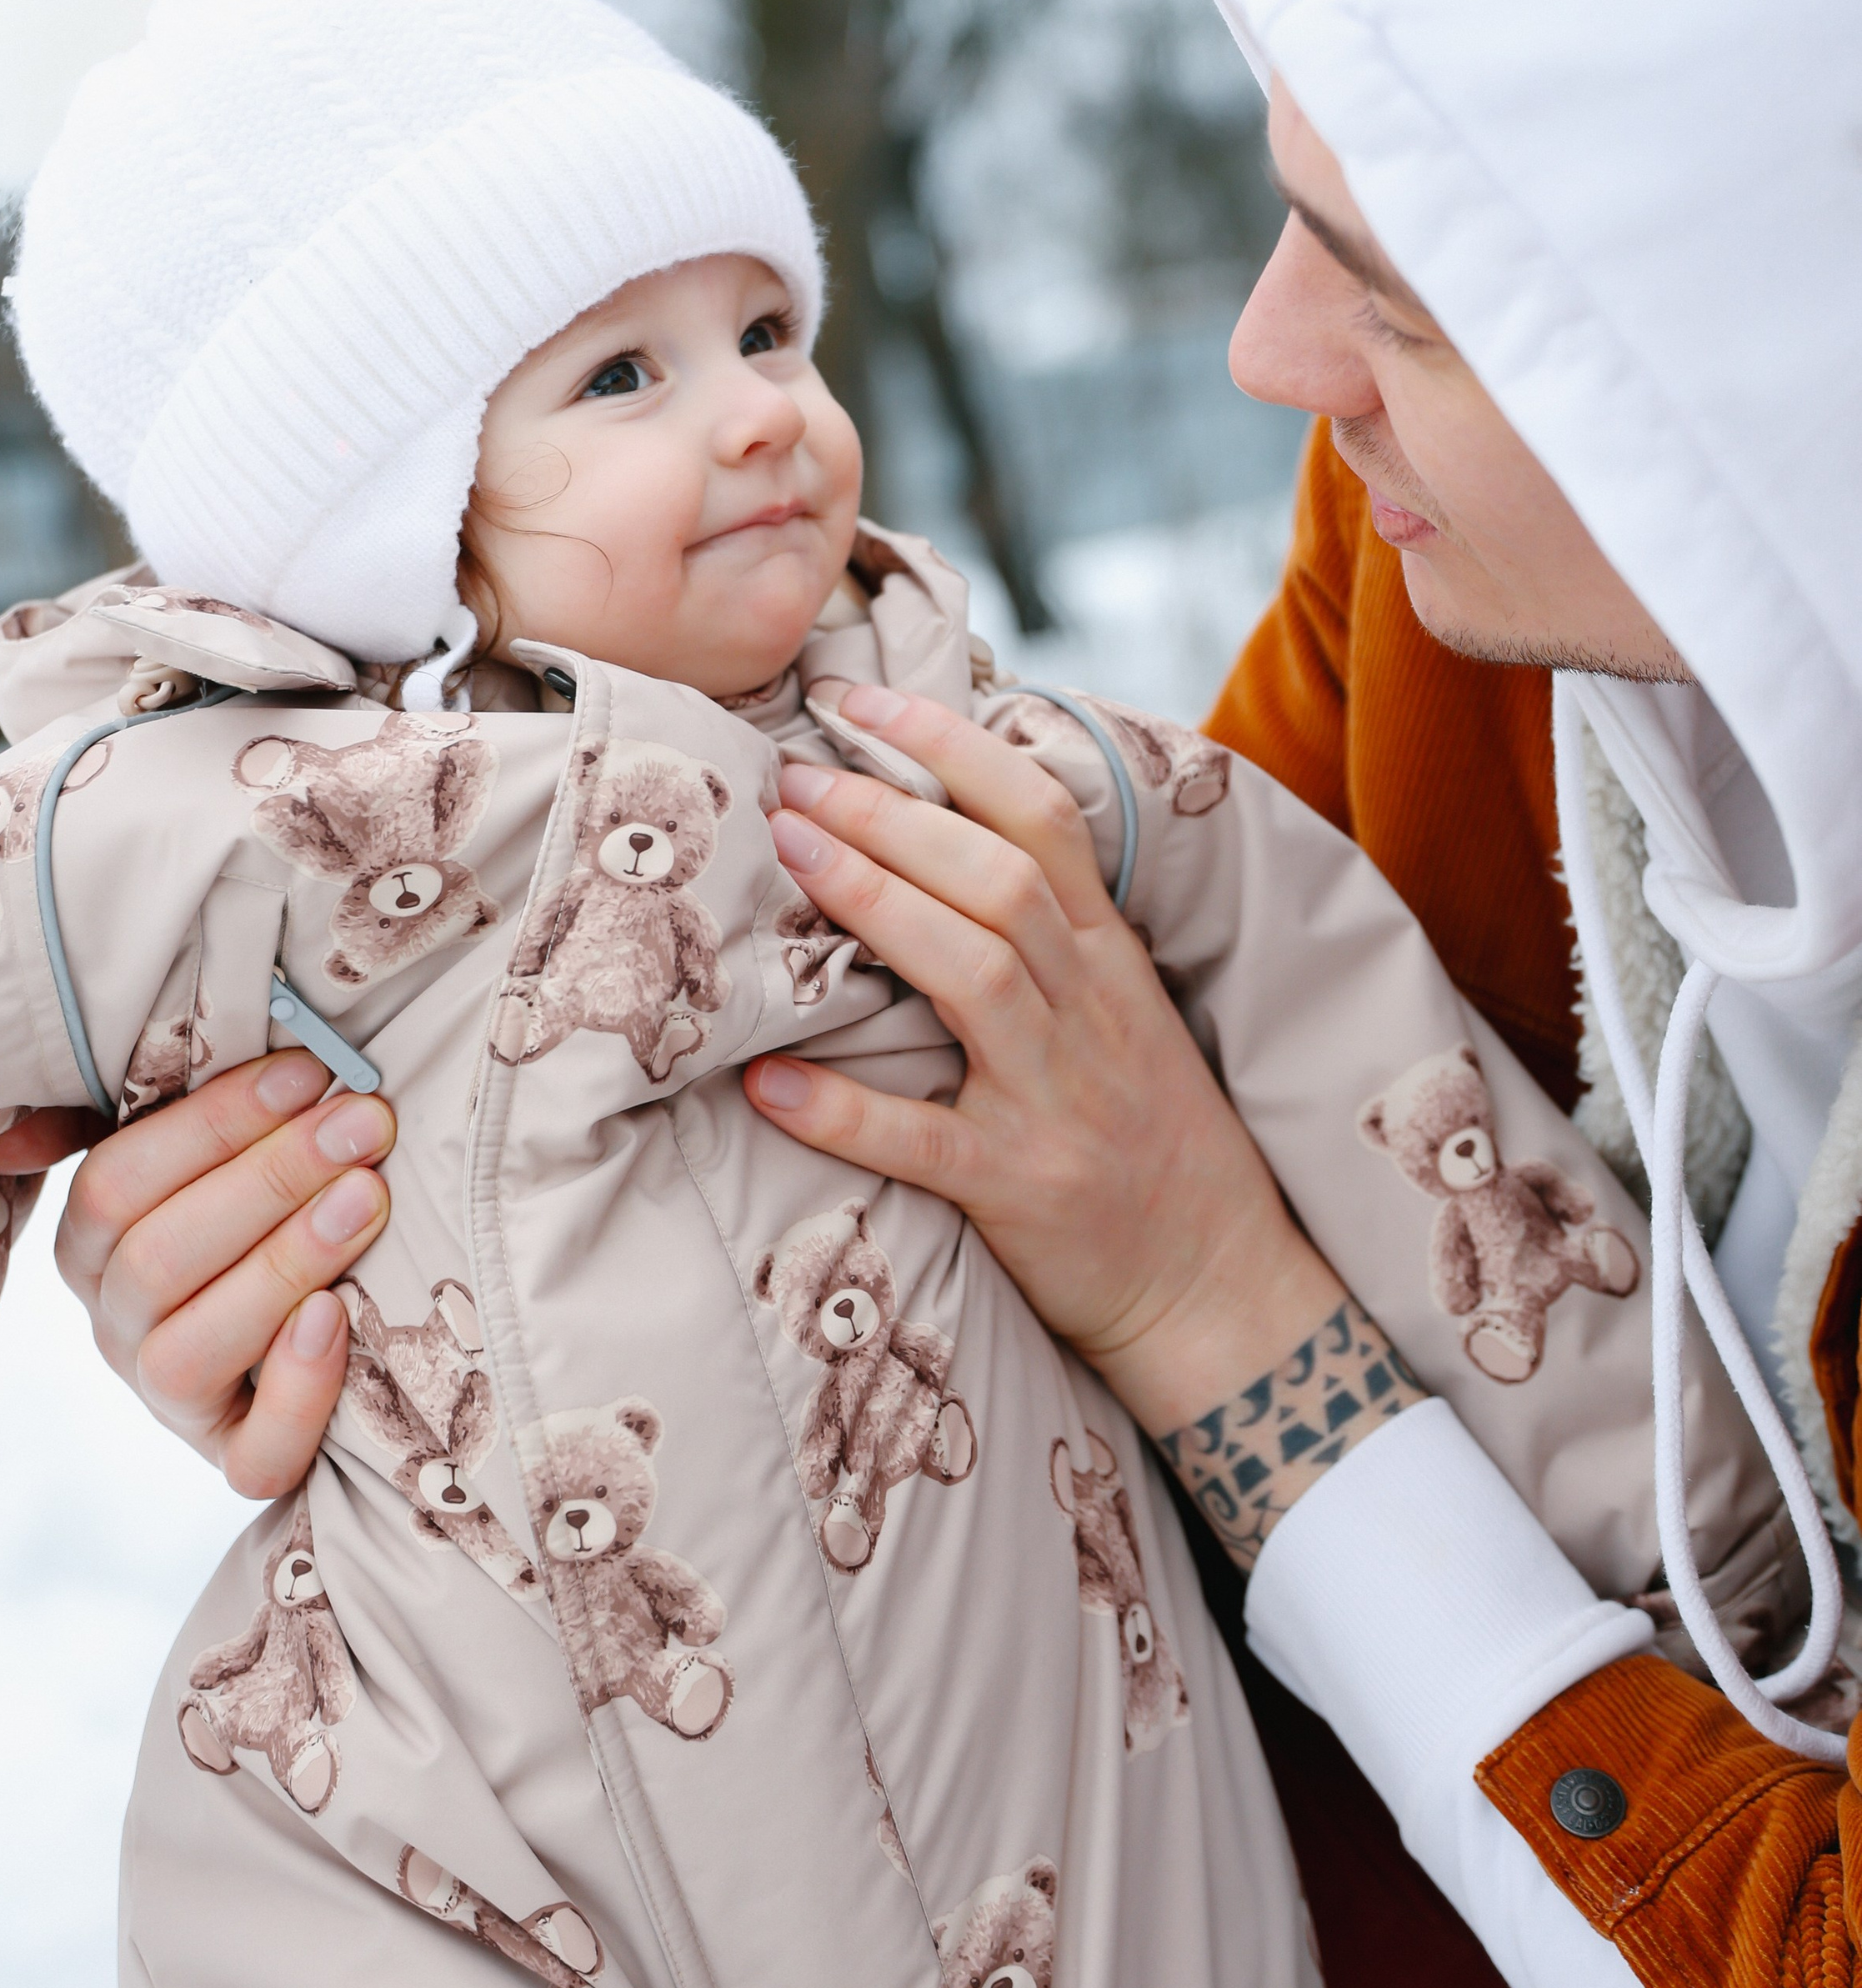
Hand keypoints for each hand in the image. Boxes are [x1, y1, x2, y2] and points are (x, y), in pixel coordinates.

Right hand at [0, 1054, 393, 1497]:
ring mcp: (171, 1402)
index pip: (117, 1182)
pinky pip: (253, 1455)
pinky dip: (298, 1391)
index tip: (308, 1072)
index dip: (211, 1124)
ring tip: (366, 1199)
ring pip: (189, 1352)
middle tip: (363, 1125)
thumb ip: (190, 1111)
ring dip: (283, 1265)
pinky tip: (339, 1318)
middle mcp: (116, 1325)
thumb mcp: (215, 1157)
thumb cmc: (263, 1210)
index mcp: (93, 1244)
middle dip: (268, 1180)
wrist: (310, 1337)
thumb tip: (178, 1062)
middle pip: (159, 1259)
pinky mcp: (236, 1459)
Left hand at [742, 686, 1339, 1436]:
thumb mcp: (1120, 1009)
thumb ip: (1049, 928)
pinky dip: (842, 1109)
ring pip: (974, 973)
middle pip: (999, 879)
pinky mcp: (1020, 1188)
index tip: (859, 700)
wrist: (1221, 1288)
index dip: (950, 747)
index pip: (1040, 817)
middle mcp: (1089, 1010)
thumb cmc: (1150, 1138)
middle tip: (794, 771)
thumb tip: (937, 833)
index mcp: (1108, 956)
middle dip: (893, 813)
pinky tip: (766, 1078)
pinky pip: (923, 1142)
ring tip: (787, 853)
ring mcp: (1058, 1098)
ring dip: (876, 904)